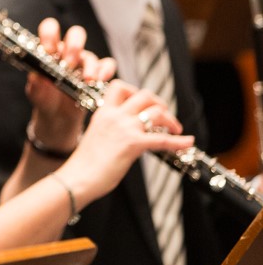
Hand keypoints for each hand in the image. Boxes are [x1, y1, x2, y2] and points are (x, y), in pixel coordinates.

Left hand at [25, 19, 116, 153]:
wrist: (56, 117)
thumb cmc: (44, 99)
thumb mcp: (35, 93)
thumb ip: (35, 84)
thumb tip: (36, 77)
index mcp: (50, 50)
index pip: (50, 30)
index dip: (50, 35)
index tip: (49, 50)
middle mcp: (68, 53)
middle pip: (76, 35)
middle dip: (74, 46)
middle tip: (69, 64)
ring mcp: (84, 62)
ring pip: (91, 54)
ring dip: (90, 66)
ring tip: (87, 80)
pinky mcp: (97, 74)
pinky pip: (107, 65)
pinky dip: (106, 71)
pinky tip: (100, 80)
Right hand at [60, 80, 191, 201]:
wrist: (78, 177)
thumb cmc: (85, 164)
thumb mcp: (96, 136)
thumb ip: (112, 129)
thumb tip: (130, 134)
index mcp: (103, 112)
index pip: (120, 87)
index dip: (135, 90)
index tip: (143, 102)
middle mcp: (114, 116)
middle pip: (144, 95)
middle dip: (159, 103)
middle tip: (164, 115)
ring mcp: (124, 128)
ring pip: (156, 112)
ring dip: (170, 120)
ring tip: (175, 129)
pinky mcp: (133, 144)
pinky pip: (163, 139)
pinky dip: (179, 141)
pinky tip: (187, 142)